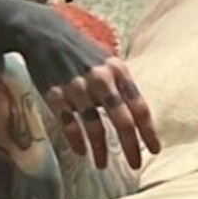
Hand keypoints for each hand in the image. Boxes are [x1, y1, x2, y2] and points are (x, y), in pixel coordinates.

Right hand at [11, 5, 160, 170]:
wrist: (43, 33)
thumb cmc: (80, 50)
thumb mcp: (107, 61)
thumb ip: (121, 86)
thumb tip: (135, 115)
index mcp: (117, 71)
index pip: (139, 106)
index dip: (148, 131)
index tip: (155, 150)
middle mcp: (100, 80)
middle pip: (121, 120)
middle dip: (131, 146)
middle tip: (135, 165)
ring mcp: (76, 88)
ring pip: (94, 126)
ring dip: (101, 149)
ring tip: (103, 164)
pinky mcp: (55, 94)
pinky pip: (68, 124)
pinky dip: (76, 140)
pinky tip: (81, 152)